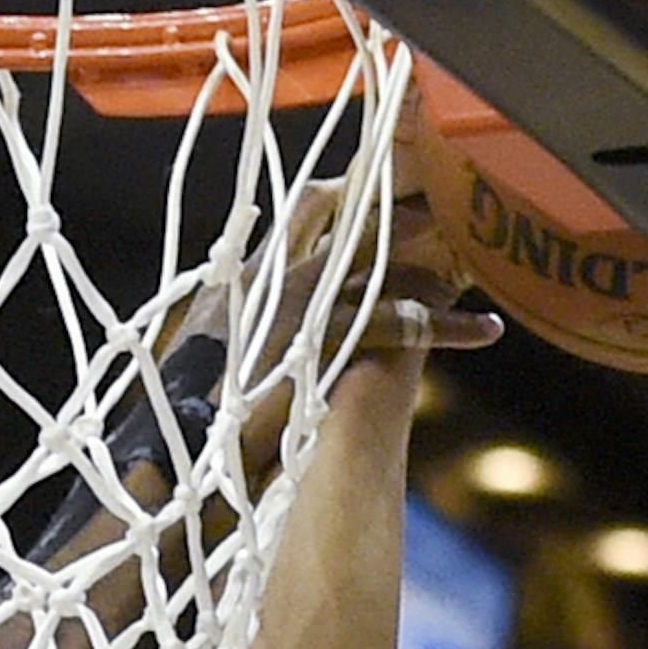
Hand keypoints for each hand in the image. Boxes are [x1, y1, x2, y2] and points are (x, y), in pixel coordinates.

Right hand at [169, 179, 498, 490]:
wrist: (162, 461)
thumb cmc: (176, 428)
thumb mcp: (201, 366)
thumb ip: (234, 338)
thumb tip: (250, 343)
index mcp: (242, 276)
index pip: (305, 208)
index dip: (350, 192)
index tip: (383, 187)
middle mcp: (270, 274)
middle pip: (349, 211)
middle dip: (399, 202)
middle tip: (444, 202)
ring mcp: (295, 300)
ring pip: (385, 265)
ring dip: (436, 267)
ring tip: (474, 271)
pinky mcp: (320, 337)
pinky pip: (398, 318)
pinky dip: (446, 323)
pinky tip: (485, 332)